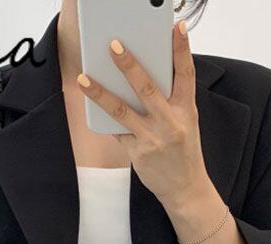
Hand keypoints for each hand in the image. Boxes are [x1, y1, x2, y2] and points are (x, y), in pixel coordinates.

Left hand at [77, 21, 250, 243]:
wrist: (186, 188)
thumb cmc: (184, 151)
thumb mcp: (186, 122)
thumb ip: (170, 101)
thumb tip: (143, 77)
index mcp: (186, 110)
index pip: (186, 74)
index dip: (181, 50)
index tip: (175, 28)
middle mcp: (170, 122)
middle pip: (147, 88)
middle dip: (129, 65)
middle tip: (113, 45)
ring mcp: (152, 138)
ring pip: (122, 110)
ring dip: (100, 93)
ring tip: (83, 78)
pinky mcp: (138, 153)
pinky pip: (116, 130)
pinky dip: (103, 117)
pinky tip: (90, 103)